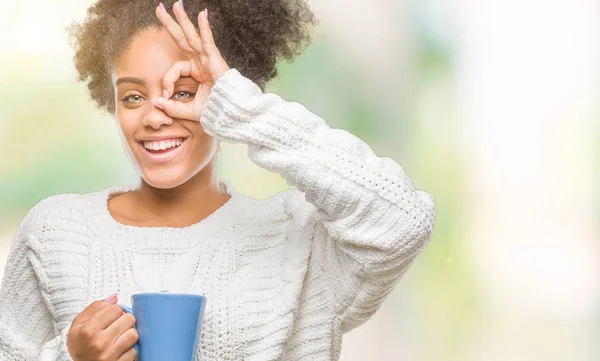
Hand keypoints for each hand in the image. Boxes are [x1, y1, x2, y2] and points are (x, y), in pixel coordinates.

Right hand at [67, 295, 137, 360]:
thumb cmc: (80, 346)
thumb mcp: (78, 325)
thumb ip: (95, 307)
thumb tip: (114, 297)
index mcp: (88, 330)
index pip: (115, 308)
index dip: (114, 311)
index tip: (109, 317)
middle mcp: (99, 343)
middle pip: (128, 319)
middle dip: (124, 320)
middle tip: (116, 326)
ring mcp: (109, 355)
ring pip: (134, 334)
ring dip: (129, 334)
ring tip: (119, 337)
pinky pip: (134, 351)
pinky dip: (129, 349)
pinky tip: (120, 349)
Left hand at [153, 2, 230, 120]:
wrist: (230, 113)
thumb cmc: (214, 112)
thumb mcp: (188, 111)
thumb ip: (171, 107)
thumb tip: (156, 101)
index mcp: (195, 72)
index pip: (174, 69)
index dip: (167, 80)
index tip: (166, 95)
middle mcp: (200, 62)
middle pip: (182, 39)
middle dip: (170, 24)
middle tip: (159, 8)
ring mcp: (207, 59)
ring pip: (192, 36)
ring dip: (182, 20)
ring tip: (175, 4)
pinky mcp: (215, 59)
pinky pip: (208, 41)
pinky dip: (205, 27)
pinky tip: (202, 14)